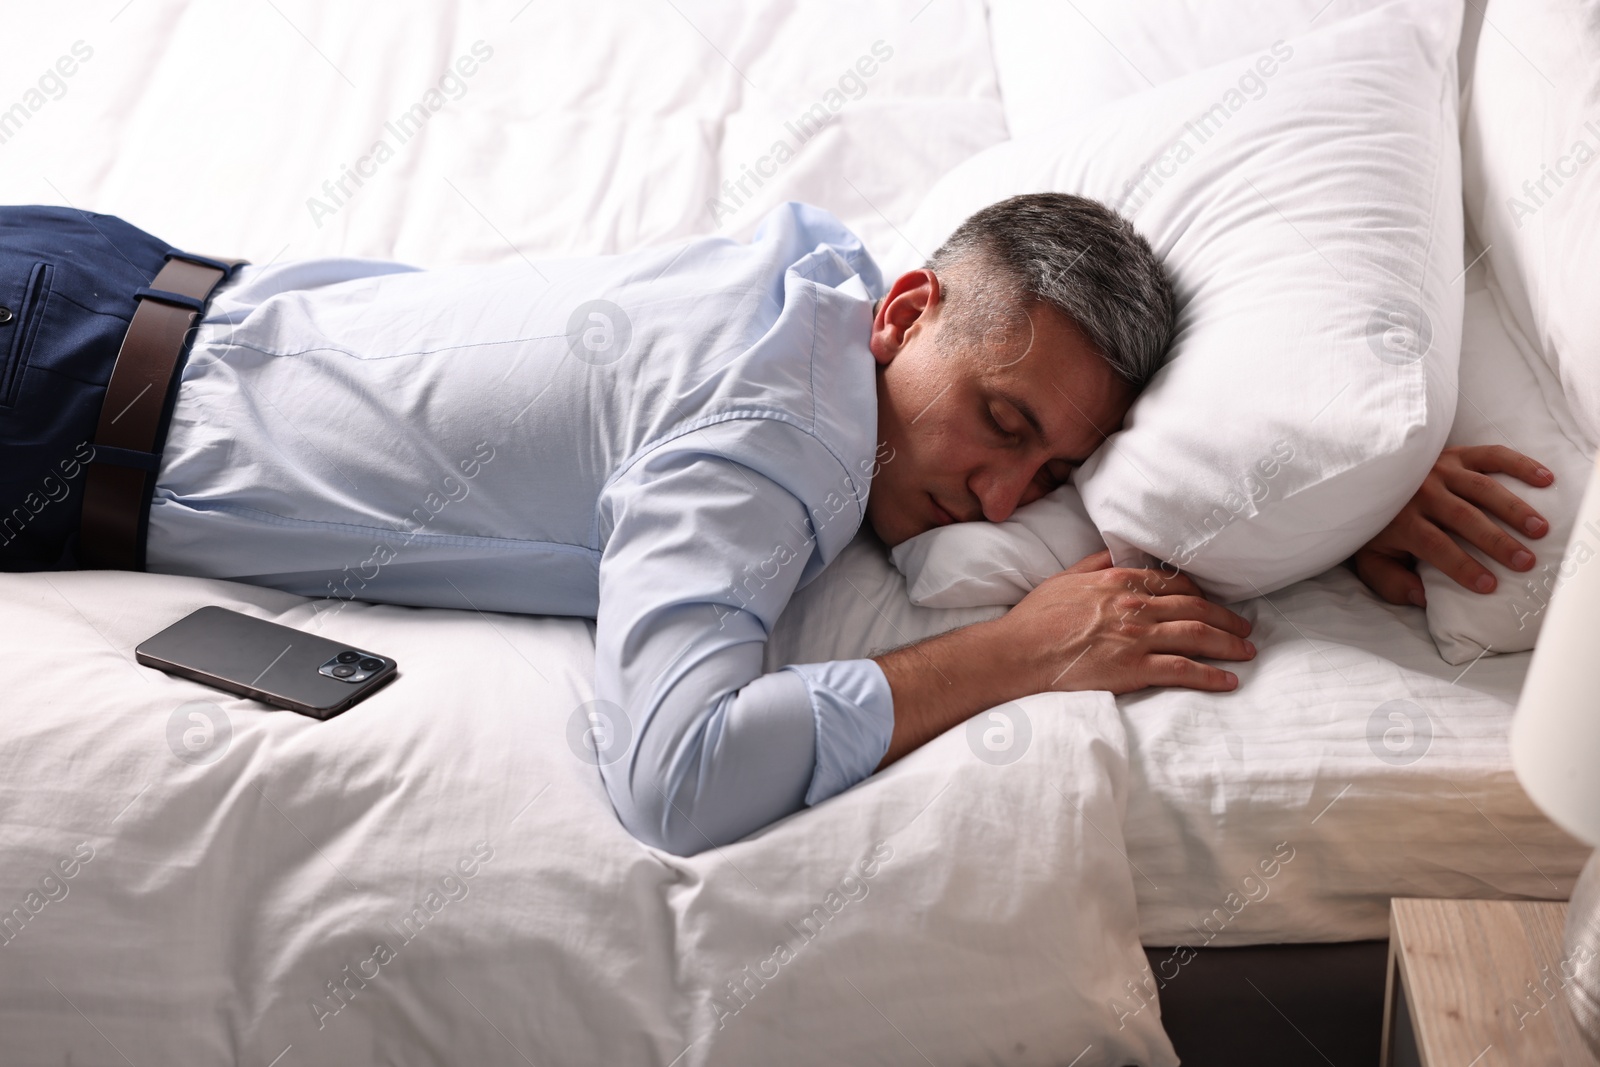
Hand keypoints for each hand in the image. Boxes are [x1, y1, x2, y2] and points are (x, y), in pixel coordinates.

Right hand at [872, 550, 1254, 768]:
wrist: (1017, 653)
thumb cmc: (1034, 618)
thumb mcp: (1065, 578)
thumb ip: (1096, 565)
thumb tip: (1119, 557)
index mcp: (1119, 580)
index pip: (1173, 582)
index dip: (1200, 592)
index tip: (1211, 601)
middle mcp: (1135, 605)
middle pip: (1195, 608)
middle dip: (1226, 618)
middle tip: (1245, 627)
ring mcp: (1137, 637)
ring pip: (1197, 636)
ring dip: (1229, 643)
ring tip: (1246, 650)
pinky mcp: (1134, 668)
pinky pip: (1183, 670)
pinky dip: (1210, 675)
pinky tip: (1228, 680)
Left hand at [1352, 445, 1552, 605]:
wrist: (1367, 481)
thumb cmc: (1377, 528)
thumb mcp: (1371, 560)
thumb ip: (1391, 583)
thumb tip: (1422, 598)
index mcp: (1403, 520)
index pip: (1434, 544)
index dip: (1462, 565)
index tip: (1490, 585)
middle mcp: (1423, 491)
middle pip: (1464, 517)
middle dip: (1496, 541)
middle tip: (1525, 562)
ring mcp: (1441, 470)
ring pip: (1483, 488)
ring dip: (1514, 509)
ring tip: (1540, 530)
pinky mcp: (1456, 454)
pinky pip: (1491, 456)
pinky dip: (1520, 465)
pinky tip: (1545, 480)